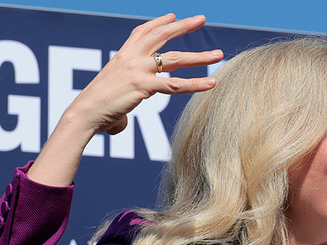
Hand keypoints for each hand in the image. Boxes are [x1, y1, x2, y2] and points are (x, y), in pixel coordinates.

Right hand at [29, 14, 222, 186]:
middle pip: (162, 36)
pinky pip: (175, 85)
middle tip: (202, 18)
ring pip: (175, 59)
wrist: (84, 113)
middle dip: (183, 26)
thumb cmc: (97, 109)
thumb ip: (122, 104)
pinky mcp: (143, 86)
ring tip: (219, 55)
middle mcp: (131, 57)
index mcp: (122, 55)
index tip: (173, 16)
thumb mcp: (112, 94)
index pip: (142, 32)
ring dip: (199, 56)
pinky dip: (195, 84)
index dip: (159, 22)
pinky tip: (211, 84)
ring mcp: (137, 70)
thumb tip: (121, 123)